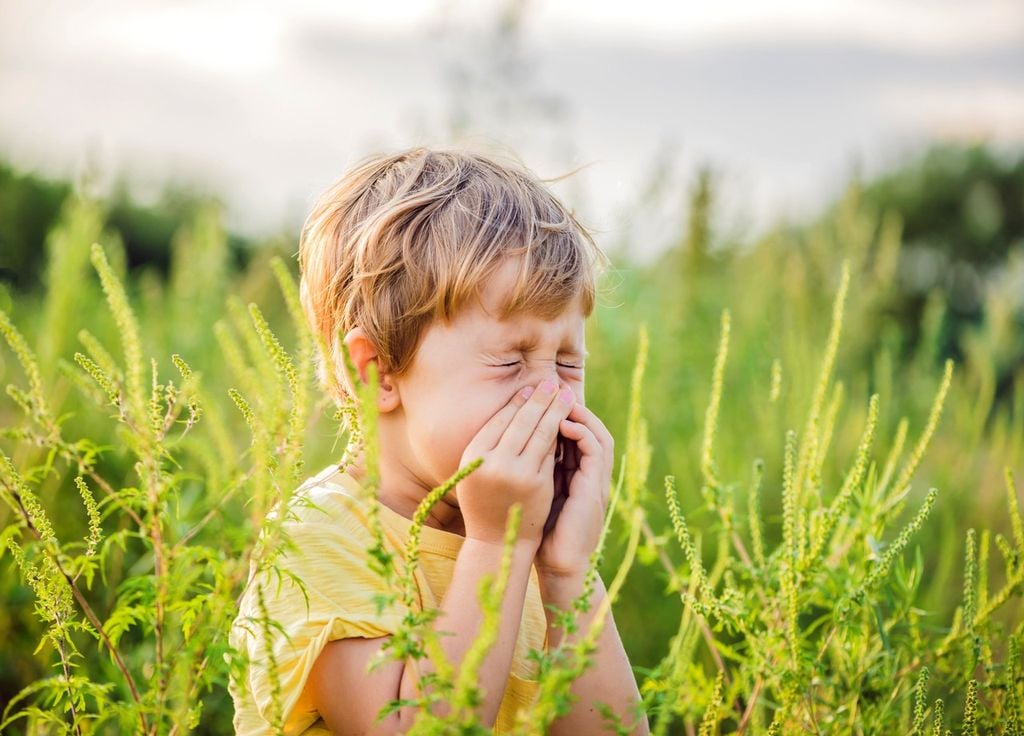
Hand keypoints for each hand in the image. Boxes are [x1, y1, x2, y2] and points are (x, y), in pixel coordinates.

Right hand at [456, 381, 576, 546]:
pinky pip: (550, 452)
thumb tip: (515, 406)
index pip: (500, 419)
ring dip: (555, 410)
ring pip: (540, 432)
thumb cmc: (485, 501)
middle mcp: (492, 462)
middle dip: (540, 398)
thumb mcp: (476, 470)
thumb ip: (490, 444)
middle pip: (521, 421)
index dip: (518, 401)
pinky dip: (559, 434)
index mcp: (472, 455)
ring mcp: (516, 473)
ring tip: (565, 395)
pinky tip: (567, 420)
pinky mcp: (537, 483)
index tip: (531, 388)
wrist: (496, 541)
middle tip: (552, 382)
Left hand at [536, 402, 613, 578]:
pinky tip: (562, 424)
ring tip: (558, 400)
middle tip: (552, 388)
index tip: (541, 397)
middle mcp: (590, 474)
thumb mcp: (537, 493)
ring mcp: (596, 481)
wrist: (558, 565)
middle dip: (572, 406)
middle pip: (590, 428)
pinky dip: (582, 434)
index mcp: (578, 474)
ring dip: (580, 415)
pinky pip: (596, 451)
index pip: (576, 433)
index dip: (562, 413)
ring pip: (598, 435)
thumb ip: (535, 470)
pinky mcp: (596, 489)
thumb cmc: (543, 533)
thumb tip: (512, 445)